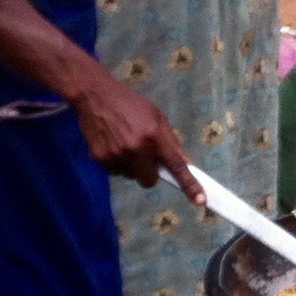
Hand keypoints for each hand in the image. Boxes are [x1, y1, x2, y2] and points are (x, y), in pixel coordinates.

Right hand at [73, 73, 205, 202]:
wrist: (94, 95)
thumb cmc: (130, 104)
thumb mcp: (157, 117)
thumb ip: (171, 142)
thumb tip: (187, 164)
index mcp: (154, 136)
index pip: (176, 165)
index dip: (189, 184)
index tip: (200, 201)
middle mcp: (136, 149)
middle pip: (150, 181)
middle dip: (150, 173)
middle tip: (145, 155)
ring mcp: (116, 156)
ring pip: (132, 176)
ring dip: (132, 166)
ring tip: (125, 142)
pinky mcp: (100, 160)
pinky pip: (116, 172)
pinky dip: (118, 163)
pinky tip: (113, 144)